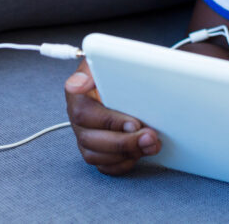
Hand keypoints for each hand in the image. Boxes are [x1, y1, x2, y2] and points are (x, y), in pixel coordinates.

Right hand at [64, 60, 160, 174]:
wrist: (122, 80)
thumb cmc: (113, 71)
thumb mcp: (103, 62)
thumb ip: (93, 67)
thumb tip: (76, 84)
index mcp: (77, 96)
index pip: (84, 114)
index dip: (110, 122)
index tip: (134, 123)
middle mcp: (77, 119)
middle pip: (91, 140)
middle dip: (124, 141)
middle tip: (150, 137)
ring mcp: (85, 137)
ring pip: (97, 156)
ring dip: (126, 153)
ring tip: (152, 145)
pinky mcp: (96, 151)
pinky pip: (105, 166)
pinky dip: (123, 163)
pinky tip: (140, 154)